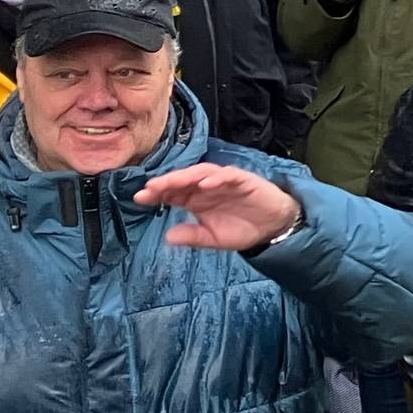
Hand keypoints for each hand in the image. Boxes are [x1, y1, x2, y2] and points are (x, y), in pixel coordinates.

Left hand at [137, 163, 303, 250]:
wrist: (273, 227)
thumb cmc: (242, 229)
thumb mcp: (213, 239)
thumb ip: (193, 236)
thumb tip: (168, 238)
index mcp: (196, 200)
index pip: (172, 193)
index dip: (157, 194)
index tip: (140, 198)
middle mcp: (207, 187)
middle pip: (183, 180)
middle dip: (166, 183)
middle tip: (151, 188)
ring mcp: (224, 181)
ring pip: (201, 173)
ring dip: (186, 176)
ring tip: (172, 183)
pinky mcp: (242, 179)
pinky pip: (227, 175)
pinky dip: (215, 178)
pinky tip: (204, 184)